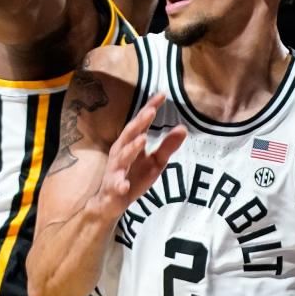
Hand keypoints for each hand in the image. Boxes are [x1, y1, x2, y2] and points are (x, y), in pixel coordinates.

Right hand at [86, 93, 184, 223]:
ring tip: (142, 140)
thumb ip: (167, 146)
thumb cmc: (134, 176)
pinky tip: (125, 185)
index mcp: (131, 143)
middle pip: (130, 134)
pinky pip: (117, 185)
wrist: (111, 201)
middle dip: (140, 123)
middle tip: (151, 111)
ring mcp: (116, 169)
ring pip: (123, 157)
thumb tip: (183, 128)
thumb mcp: (155, 162)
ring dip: (132, 148)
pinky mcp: (113, 186)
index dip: (150, 108)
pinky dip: (120, 184)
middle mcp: (121, 151)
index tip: (162, 94)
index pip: (141, 122)